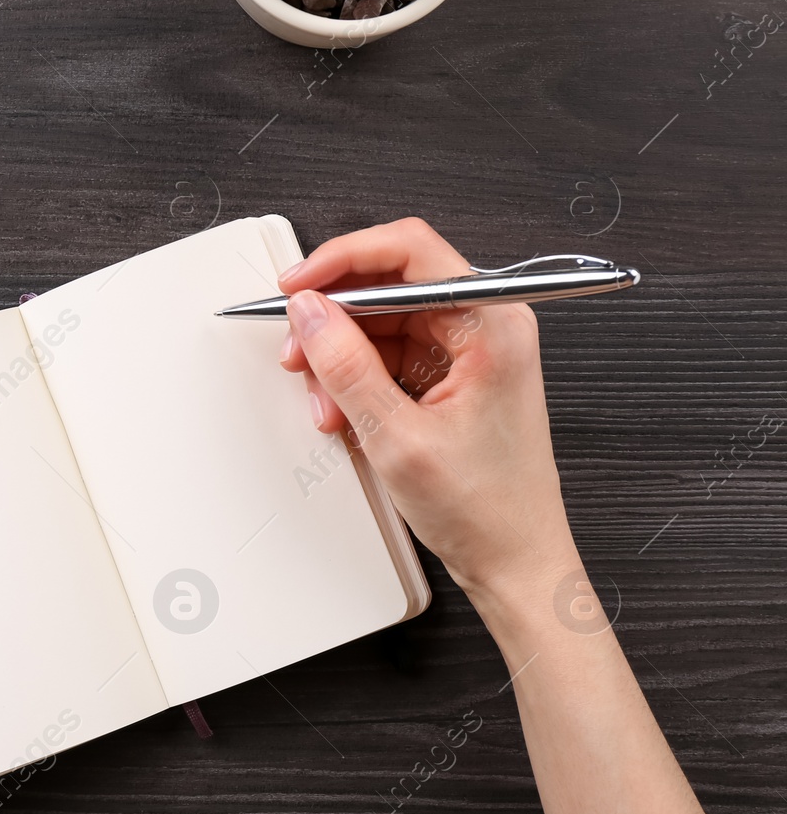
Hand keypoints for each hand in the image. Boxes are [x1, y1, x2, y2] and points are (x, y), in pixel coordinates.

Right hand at [276, 218, 580, 607]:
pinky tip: (344, 412)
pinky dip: (357, 379)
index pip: (409, 250)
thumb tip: (309, 313)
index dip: (343, 259)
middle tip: (299, 351)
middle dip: (334, 320)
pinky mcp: (453, 375)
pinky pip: (390, 355)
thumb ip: (346, 366)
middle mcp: (487, 325)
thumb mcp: (397, 436)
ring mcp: (470, 350)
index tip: (298, 285)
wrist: (515, 563)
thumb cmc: (487, 509)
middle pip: (389, 285)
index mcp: (493, 323)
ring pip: (382, 322)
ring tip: (327, 403)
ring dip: (341, 358)